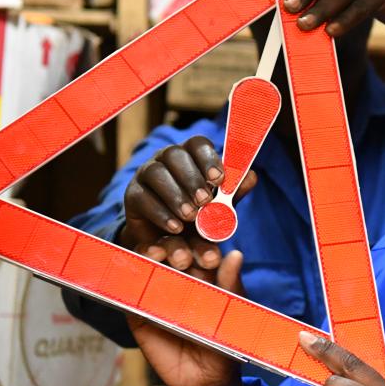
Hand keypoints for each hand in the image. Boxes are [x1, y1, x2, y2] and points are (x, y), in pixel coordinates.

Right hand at [119, 135, 257, 269]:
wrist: (168, 242)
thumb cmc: (198, 216)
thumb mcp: (219, 206)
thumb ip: (233, 192)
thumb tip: (251, 176)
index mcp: (190, 155)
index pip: (197, 144)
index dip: (208, 158)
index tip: (218, 179)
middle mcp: (165, 158)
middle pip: (174, 154)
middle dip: (191, 177)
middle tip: (204, 200)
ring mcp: (146, 174)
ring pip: (156, 173)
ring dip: (175, 194)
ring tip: (191, 216)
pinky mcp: (133, 195)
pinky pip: (143, 197)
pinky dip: (161, 213)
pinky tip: (176, 227)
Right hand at [128, 251, 246, 385]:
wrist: (206, 378)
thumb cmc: (224, 341)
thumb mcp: (232, 310)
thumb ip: (231, 283)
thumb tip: (236, 254)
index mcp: (203, 272)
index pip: (198, 248)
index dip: (200, 244)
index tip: (206, 252)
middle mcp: (178, 277)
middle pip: (171, 250)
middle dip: (174, 247)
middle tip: (181, 257)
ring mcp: (156, 291)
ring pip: (148, 264)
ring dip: (149, 254)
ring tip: (156, 255)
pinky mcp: (138, 310)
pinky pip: (129, 291)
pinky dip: (128, 278)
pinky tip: (132, 270)